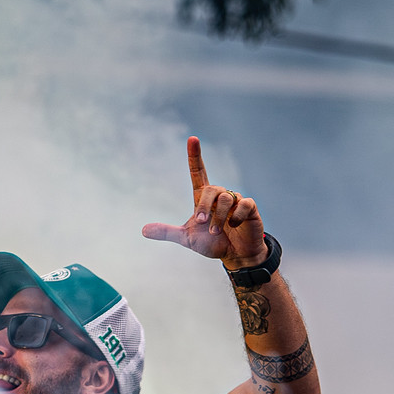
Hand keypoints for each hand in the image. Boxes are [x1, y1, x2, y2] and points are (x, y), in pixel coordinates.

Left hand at [141, 137, 267, 268]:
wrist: (236, 255)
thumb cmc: (212, 243)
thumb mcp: (187, 238)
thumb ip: (167, 232)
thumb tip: (143, 230)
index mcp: (204, 198)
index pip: (198, 171)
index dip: (195, 155)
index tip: (192, 138)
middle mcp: (220, 195)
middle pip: (211, 188)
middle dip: (205, 206)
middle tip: (201, 223)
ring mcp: (236, 200)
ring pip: (226, 198)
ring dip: (218, 217)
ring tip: (215, 232)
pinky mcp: (250, 208)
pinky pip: (244, 204)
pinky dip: (237, 216)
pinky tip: (233, 226)